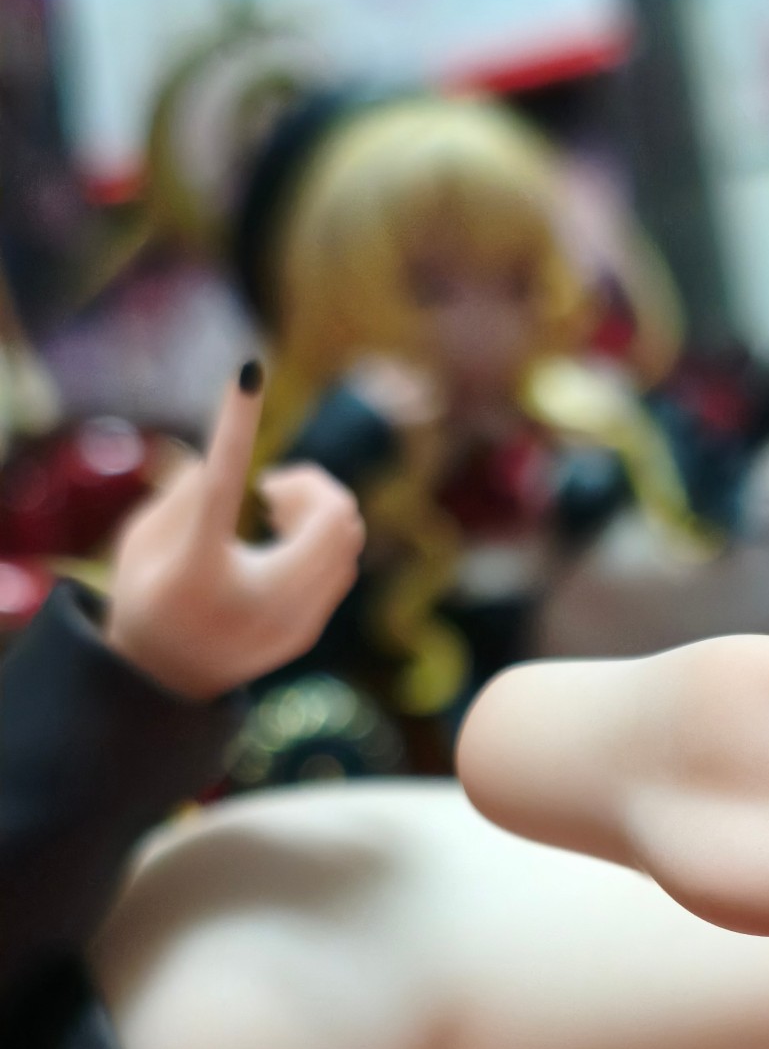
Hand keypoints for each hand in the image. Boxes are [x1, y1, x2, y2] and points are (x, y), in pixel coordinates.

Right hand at [105, 364, 364, 698]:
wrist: (167, 680)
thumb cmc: (148, 595)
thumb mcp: (142, 542)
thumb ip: (182, 494)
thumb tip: (226, 455)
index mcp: (196, 570)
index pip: (221, 483)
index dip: (234, 423)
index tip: (248, 368)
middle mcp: (254, 598)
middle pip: (328, 513)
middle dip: (309, 482)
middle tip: (273, 488)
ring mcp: (291, 620)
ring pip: (346, 535)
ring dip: (319, 506)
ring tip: (274, 512)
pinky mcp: (310, 627)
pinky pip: (343, 561)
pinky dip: (325, 535)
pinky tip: (284, 539)